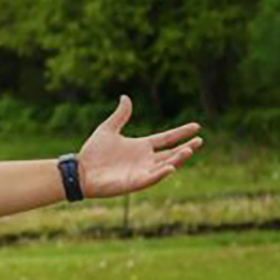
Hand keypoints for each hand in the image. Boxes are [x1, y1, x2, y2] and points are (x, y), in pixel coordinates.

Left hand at [76, 95, 201, 198]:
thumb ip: (120, 115)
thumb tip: (125, 97)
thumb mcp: (108, 129)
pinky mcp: (134, 183)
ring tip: (189, 151)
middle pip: (171, 153)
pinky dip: (161, 174)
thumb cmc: (93, 152)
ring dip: (177, 159)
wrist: (79, 170)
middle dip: (186, 148)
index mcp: (141, 146)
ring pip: (165, 165)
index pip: (166, 138)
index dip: (181, 133)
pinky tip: (170, 167)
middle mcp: (145, 159)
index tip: (196, 126)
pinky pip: (151, 178)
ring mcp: (141, 172)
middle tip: (199, 141)